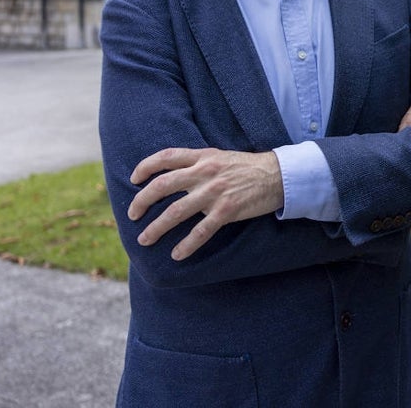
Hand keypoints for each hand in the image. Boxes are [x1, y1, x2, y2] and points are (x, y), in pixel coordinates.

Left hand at [127, 147, 283, 260]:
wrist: (278, 176)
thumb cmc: (247, 167)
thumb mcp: (220, 156)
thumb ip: (198, 162)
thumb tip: (173, 173)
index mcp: (203, 156)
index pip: (166, 157)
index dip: (145, 167)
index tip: (133, 179)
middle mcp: (205, 172)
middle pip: (162, 186)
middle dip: (142, 201)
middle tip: (132, 214)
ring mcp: (215, 192)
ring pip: (176, 212)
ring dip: (156, 228)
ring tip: (144, 240)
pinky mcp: (226, 211)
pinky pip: (200, 231)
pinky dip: (186, 245)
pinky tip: (177, 255)